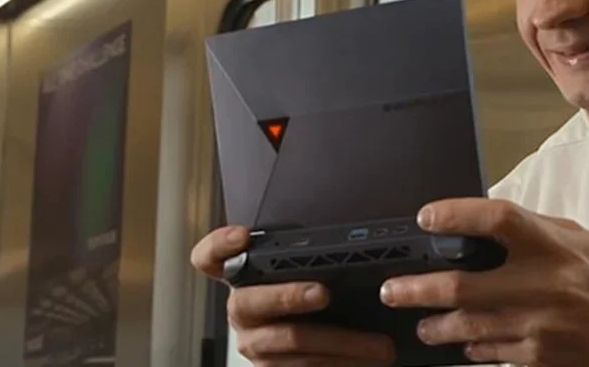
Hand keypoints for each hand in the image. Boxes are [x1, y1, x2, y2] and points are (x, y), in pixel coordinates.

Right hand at [190, 225, 395, 365]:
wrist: (320, 351)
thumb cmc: (317, 301)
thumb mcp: (310, 275)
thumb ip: (310, 259)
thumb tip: (353, 240)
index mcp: (244, 279)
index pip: (210, 259)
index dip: (219, 245)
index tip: (242, 234)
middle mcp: (243, 311)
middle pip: (248, 301)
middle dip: (288, 295)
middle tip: (324, 292)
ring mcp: (255, 344)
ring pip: (290, 339)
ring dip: (341, 341)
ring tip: (378, 343)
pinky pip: (306, 366)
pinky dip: (342, 362)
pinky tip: (368, 359)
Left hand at [379, 199, 588, 366]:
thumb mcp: (582, 242)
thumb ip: (536, 230)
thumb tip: (487, 222)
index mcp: (555, 247)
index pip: (499, 220)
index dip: (457, 214)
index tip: (427, 217)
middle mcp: (543, 285)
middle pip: (464, 285)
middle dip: (419, 289)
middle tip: (393, 290)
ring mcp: (538, 327)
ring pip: (467, 327)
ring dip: (435, 326)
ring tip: (421, 323)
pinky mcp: (537, 359)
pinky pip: (488, 353)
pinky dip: (470, 346)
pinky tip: (461, 342)